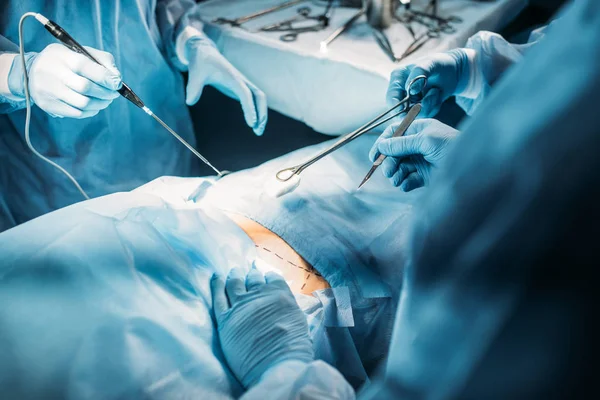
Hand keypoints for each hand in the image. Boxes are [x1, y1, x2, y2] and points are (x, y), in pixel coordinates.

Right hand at [22, 43, 120, 118]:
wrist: (31, 72)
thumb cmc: (64, 61)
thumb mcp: (79, 51)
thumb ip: (101, 59)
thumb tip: (116, 77)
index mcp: (61, 56)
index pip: (85, 67)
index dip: (105, 77)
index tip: (117, 84)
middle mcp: (52, 73)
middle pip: (85, 88)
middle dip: (105, 92)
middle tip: (114, 93)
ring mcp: (48, 91)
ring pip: (83, 104)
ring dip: (101, 103)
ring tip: (106, 100)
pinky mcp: (48, 105)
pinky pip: (77, 113)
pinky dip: (91, 111)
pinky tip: (94, 106)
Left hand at [185, 40, 267, 135]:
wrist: (205, 52)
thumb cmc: (201, 62)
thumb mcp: (195, 73)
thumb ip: (193, 87)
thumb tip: (189, 101)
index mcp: (233, 77)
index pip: (245, 94)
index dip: (249, 108)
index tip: (251, 123)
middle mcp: (241, 80)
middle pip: (259, 96)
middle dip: (261, 113)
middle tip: (258, 131)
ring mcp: (242, 84)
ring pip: (259, 98)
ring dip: (261, 114)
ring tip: (257, 131)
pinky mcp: (239, 88)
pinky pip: (253, 100)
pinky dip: (256, 111)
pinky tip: (252, 123)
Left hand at [211, 267, 312, 387]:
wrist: (277, 367)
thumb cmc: (294, 350)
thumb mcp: (300, 321)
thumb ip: (289, 307)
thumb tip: (283, 302)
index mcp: (280, 294)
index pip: (272, 277)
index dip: (268, 275)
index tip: (265, 274)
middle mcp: (259, 295)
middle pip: (253, 278)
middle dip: (251, 273)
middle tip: (249, 270)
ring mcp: (240, 306)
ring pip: (234, 283)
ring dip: (234, 275)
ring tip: (234, 271)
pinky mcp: (224, 320)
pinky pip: (218, 297)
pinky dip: (216, 285)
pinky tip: (216, 277)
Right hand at [369, 119, 458, 190]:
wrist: (474, 168)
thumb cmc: (453, 147)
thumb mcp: (426, 140)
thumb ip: (402, 143)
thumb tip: (382, 145)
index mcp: (420, 129)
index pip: (395, 132)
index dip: (383, 143)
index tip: (374, 156)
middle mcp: (419, 144)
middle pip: (394, 152)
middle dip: (389, 162)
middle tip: (389, 172)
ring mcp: (421, 160)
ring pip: (400, 167)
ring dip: (396, 174)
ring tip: (397, 180)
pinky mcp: (425, 176)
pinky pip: (408, 180)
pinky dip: (405, 183)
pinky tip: (407, 185)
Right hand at [387, 49, 468, 117]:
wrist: (454, 71)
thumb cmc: (440, 63)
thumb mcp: (431, 63)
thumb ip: (419, 72)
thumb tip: (411, 90)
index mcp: (398, 77)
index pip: (391, 97)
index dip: (398, 108)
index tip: (410, 111)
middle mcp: (400, 90)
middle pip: (401, 110)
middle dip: (418, 107)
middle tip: (434, 93)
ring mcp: (409, 101)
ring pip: (415, 114)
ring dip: (429, 105)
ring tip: (436, 91)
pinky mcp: (419, 108)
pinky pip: (424, 115)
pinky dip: (433, 107)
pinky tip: (437, 96)